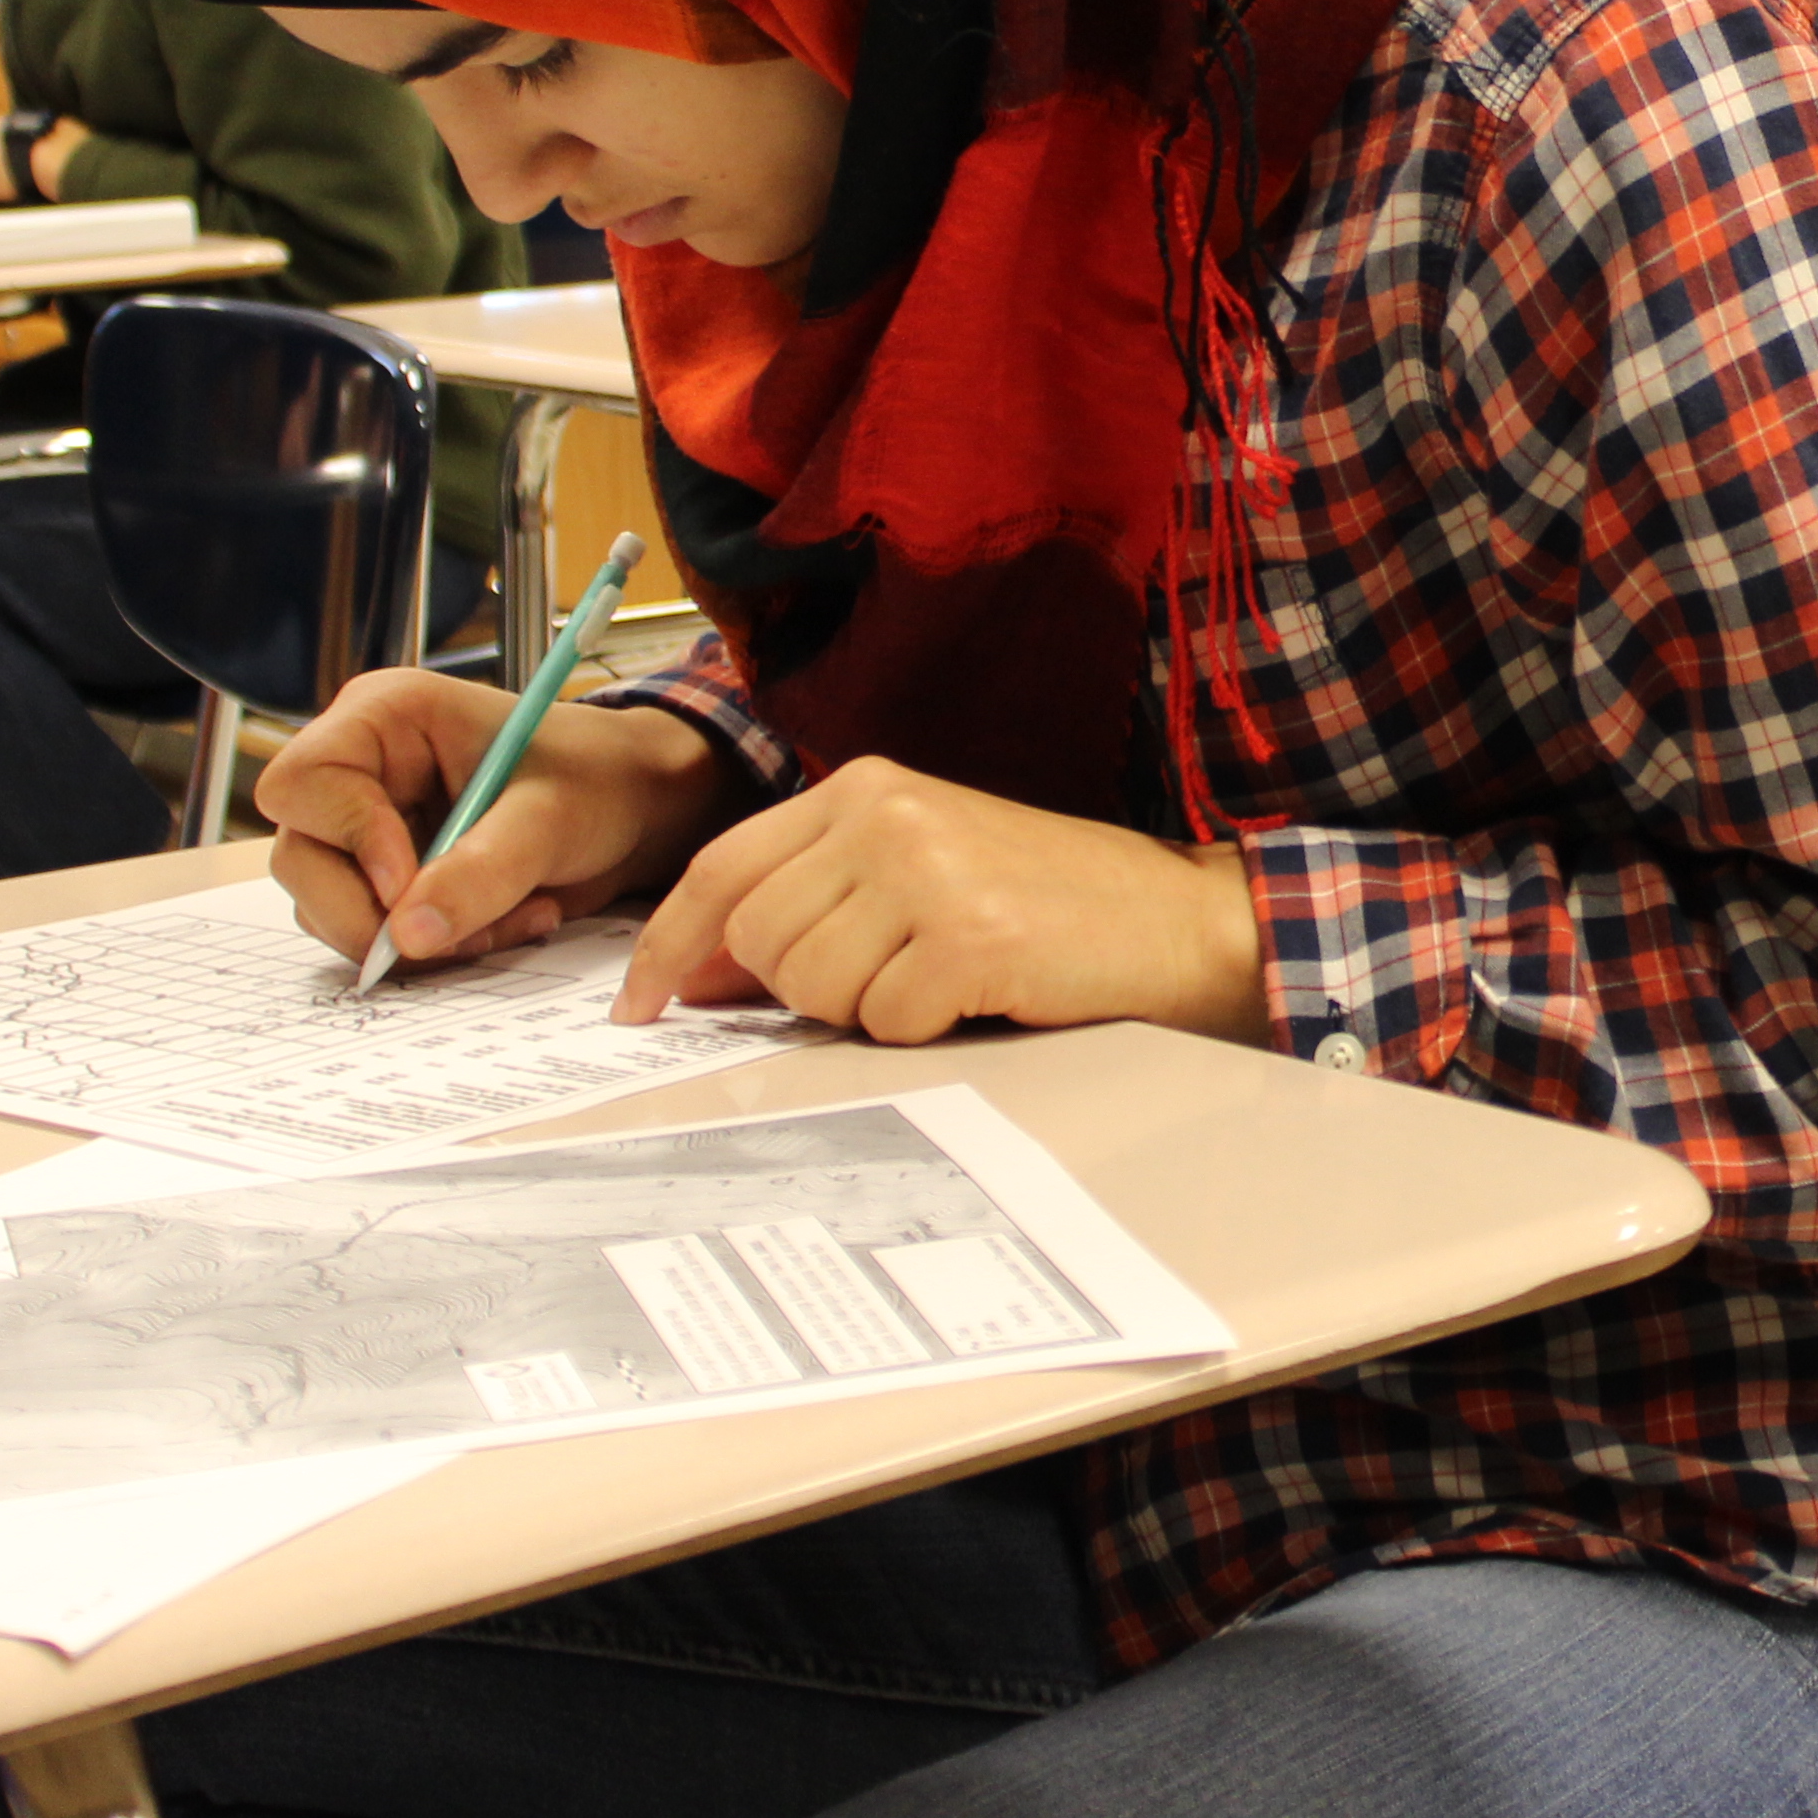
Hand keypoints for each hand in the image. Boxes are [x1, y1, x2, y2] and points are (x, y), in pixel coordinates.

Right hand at [261, 675, 747, 966]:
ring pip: (329, 907)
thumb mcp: (549, 820)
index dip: (348, 840)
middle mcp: (359, 771)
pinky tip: (500, 923)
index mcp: (385, 718)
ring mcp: (364, 828)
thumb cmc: (597, 781)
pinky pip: (370, 933)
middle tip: (471, 928)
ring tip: (511, 916)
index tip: (411, 883)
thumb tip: (405, 936)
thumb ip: (482, 871)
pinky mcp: (383, 877)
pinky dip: (431, 948)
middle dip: (379, 914)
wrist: (633, 810)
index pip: (302, 783)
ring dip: (416, 938)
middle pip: (301, 860)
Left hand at [612, 759, 1268, 1046]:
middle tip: (887, 984)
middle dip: (800, 990)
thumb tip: (699, 975)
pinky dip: (921, 1030)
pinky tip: (976, 995)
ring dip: (865, 1011)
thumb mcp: (920, 872)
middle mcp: (884, 814)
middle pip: (755, 942)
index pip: (720, 870)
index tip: (640, 1006)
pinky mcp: (967, 936)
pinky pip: (883, 1021)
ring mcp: (926, 871)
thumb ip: (811, 903)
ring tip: (939, 981)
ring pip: (809, 986)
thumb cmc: (1052, 905)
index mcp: (864, 788)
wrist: (1178, 920)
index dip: (666, 947)